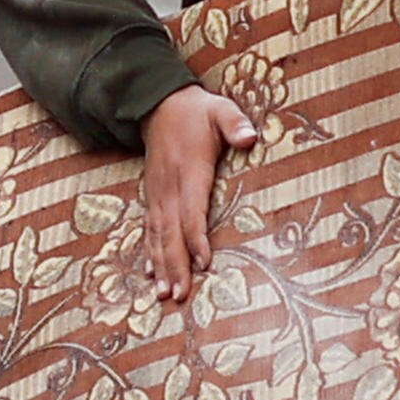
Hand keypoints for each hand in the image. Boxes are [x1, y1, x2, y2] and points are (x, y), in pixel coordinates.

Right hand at [138, 84, 258, 301]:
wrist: (158, 105)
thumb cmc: (196, 112)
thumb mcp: (220, 109)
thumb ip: (235, 123)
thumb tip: (249, 136)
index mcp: (189, 170)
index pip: (192, 209)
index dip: (196, 237)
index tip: (203, 262)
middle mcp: (169, 186)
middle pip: (172, 232)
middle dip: (175, 265)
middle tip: (179, 295)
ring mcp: (157, 193)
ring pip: (158, 235)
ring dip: (161, 266)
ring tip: (164, 294)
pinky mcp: (152, 195)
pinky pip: (149, 228)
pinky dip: (150, 252)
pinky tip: (151, 273)